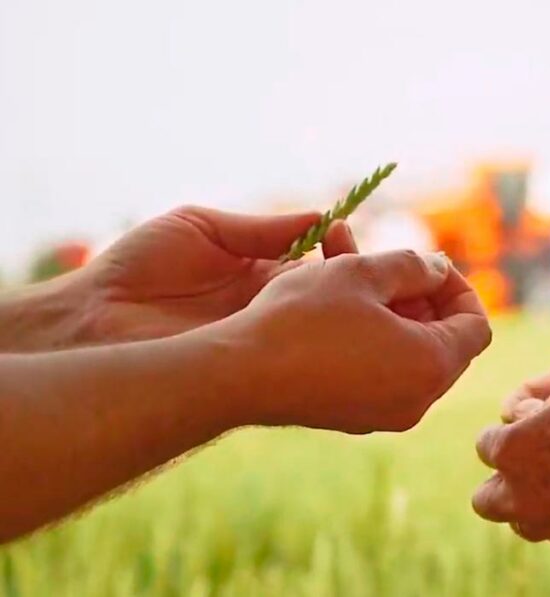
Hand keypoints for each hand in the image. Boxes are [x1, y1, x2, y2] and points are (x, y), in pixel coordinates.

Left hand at [71, 206, 357, 344]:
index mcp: (258, 271)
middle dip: (346, 274)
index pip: (313, 258)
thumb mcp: (202, 227)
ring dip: (334, 304)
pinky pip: (292, 347)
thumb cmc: (137, 266)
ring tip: (347, 287)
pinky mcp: (252, 363)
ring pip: (315, 320)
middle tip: (352, 259)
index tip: (343, 230)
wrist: (94, 318)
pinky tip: (322, 317)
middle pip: (324, 290)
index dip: (333, 245)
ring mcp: (262, 335)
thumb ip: (261, 228)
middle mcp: (266, 304)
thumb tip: (319, 215)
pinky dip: (310, 335)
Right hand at [212, 250, 491, 433]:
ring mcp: (385, 414)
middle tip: (383, 261)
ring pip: (406, 350)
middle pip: (443, 339)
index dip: (457, 286)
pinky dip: (369, 333)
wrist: (235, 375)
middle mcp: (417, 400)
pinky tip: (333, 298)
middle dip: (418, 292)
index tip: (424, 262)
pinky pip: (379, 369)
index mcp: (432, 366)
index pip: (476, 324)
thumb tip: (439, 269)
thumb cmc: (302, 318)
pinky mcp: (354, 416)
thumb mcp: (363, 272)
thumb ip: (413, 265)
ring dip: (388, 305)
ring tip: (348, 262)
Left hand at [473, 374, 549, 543]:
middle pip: (484, 499)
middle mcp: (517, 492)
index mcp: (509, 449)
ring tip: (547, 484)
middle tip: (522, 464)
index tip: (522, 427)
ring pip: (516, 521)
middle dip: (499, 481)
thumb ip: (536, 408)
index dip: (504, 433)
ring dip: (524, 503)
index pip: (486, 444)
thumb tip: (521, 421)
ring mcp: (545, 519)